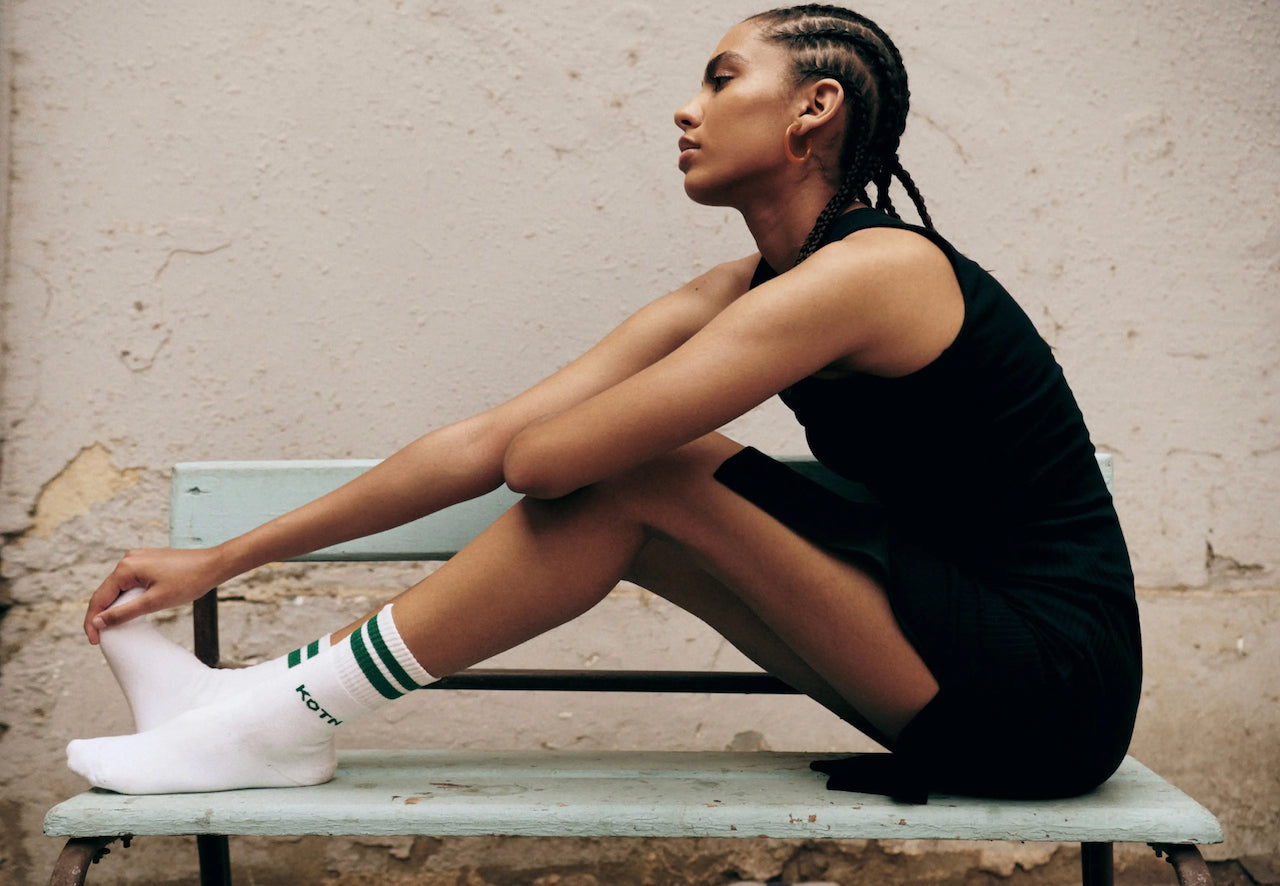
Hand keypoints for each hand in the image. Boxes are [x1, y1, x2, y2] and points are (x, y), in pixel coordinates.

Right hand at [84, 547, 227, 643]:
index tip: (94, 641)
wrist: (214, 565)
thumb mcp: (154, 602)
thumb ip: (123, 613)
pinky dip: (127, 597)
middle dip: (101, 615)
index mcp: (126, 567)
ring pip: (119, 587)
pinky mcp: (149, 562)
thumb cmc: (189, 581)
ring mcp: (139, 559)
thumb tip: (98, 622)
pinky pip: (131, 582)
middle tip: (100, 638)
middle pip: (106, 592)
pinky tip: (128, 610)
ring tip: (111, 627)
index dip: (92, 621)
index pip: (99, 597)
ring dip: (114, 606)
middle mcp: (129, 559)